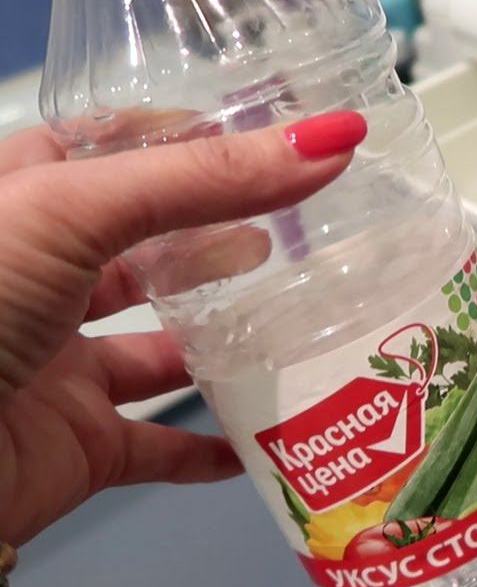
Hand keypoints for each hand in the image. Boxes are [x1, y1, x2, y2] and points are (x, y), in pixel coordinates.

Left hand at [0, 112, 367, 546]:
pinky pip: (157, 446)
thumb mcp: (70, 211)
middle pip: (138, 249)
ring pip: (155, 348)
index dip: (171, 138)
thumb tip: (333, 139)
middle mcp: (34, 282)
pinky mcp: (75, 445)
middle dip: (212, 239)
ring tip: (302, 318)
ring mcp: (55, 367)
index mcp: (13, 207)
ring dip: (222, 340)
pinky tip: (274, 432)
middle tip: (295, 232)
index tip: (255, 139)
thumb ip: (201, 178)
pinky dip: (213, 448)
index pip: (96, 150)